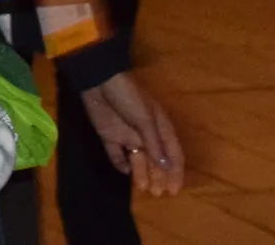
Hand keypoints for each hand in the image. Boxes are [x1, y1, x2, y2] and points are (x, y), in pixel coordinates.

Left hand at [80, 72, 184, 195]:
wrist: (99, 80)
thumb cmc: (128, 97)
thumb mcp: (145, 119)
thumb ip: (154, 143)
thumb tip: (166, 166)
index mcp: (160, 128)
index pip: (172, 154)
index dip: (175, 172)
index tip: (175, 189)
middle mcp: (146, 134)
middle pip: (155, 160)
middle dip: (158, 177)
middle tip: (158, 194)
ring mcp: (127, 134)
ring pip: (138, 159)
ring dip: (141, 173)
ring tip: (143, 188)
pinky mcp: (109, 135)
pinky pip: (116, 153)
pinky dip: (120, 163)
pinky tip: (125, 172)